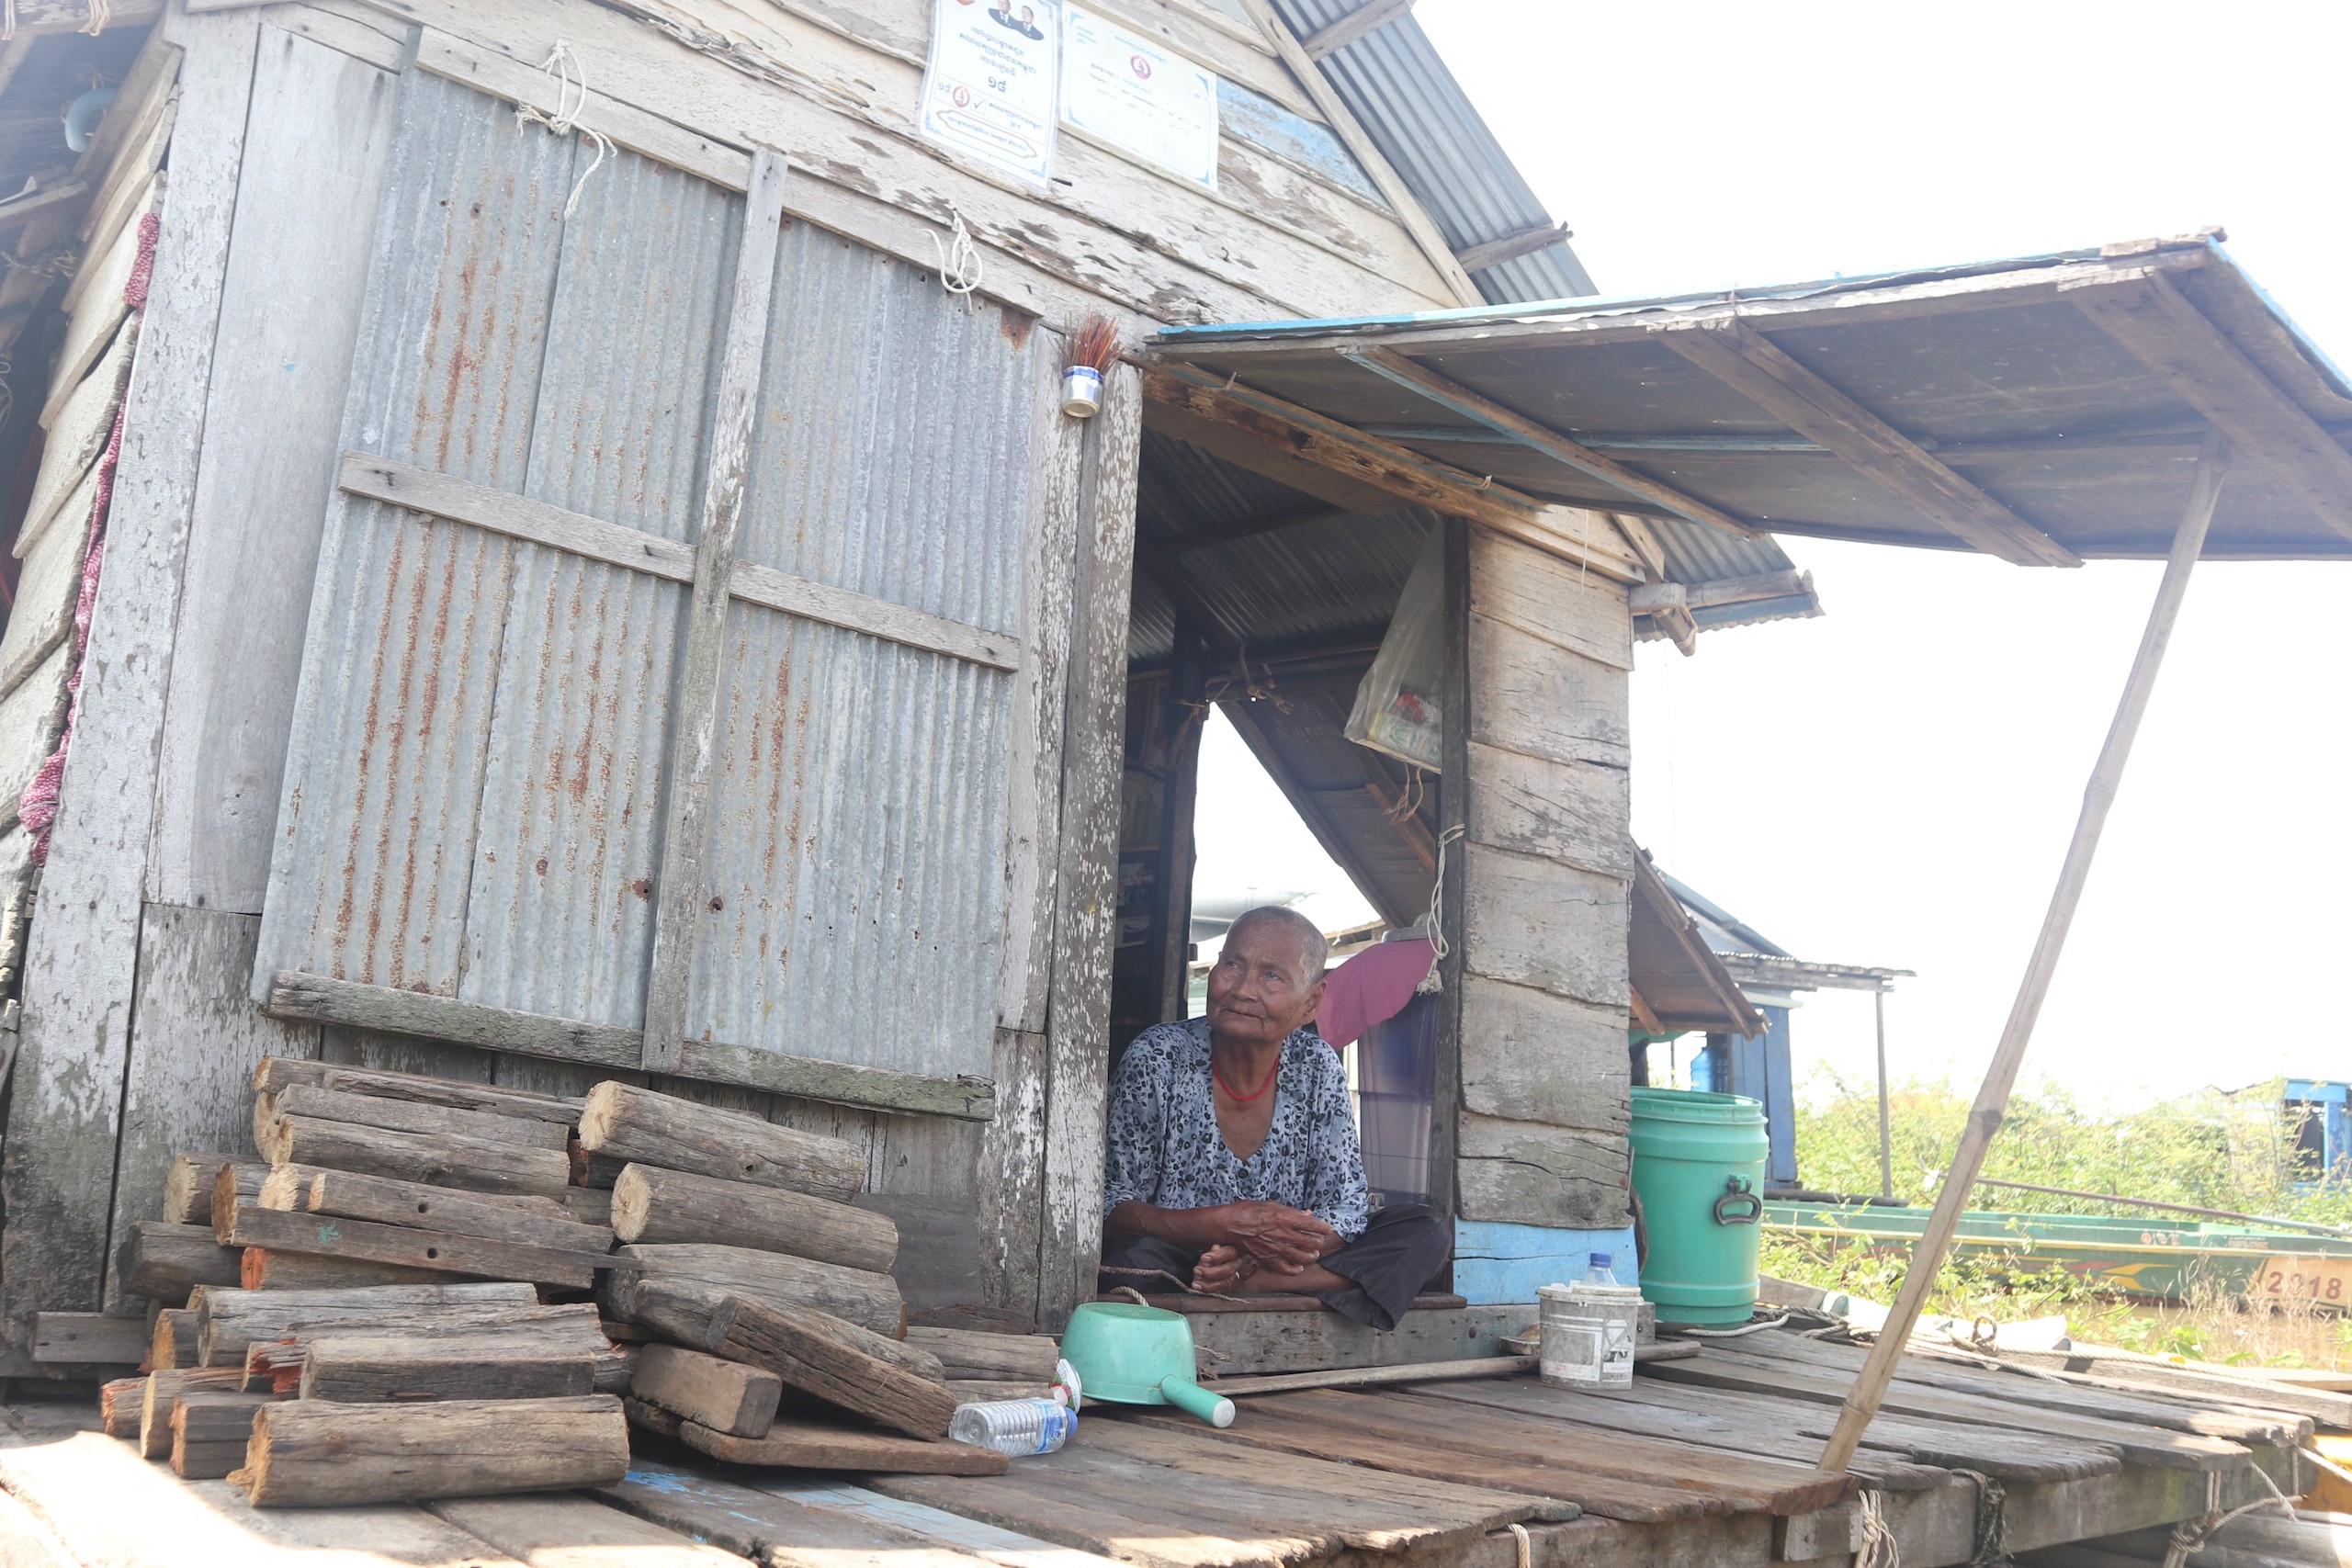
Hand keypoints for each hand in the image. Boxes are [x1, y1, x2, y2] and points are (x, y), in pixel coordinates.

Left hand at [1192, 1243, 1256, 1292]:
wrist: (1219, 1255)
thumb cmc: (1216, 1247)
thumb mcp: (1215, 1243)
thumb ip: (1215, 1247)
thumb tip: (1215, 1248)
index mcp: (1237, 1248)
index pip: (1230, 1253)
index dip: (1217, 1257)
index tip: (1203, 1258)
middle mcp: (1240, 1263)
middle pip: (1228, 1270)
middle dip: (1210, 1273)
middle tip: (1196, 1270)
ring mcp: (1237, 1275)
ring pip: (1226, 1283)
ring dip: (1209, 1285)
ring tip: (1195, 1283)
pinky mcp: (1231, 1284)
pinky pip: (1222, 1290)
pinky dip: (1210, 1290)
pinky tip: (1199, 1288)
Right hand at [1221, 1201, 1341, 1272]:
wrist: (1229, 1224)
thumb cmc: (1248, 1211)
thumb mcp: (1271, 1205)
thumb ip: (1291, 1212)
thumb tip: (1308, 1214)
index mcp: (1284, 1217)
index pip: (1312, 1225)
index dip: (1323, 1228)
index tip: (1327, 1229)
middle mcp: (1283, 1234)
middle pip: (1311, 1243)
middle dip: (1318, 1242)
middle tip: (1318, 1241)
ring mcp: (1276, 1249)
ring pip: (1303, 1257)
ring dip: (1311, 1256)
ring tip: (1312, 1254)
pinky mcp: (1268, 1259)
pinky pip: (1287, 1269)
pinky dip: (1296, 1269)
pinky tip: (1299, 1266)